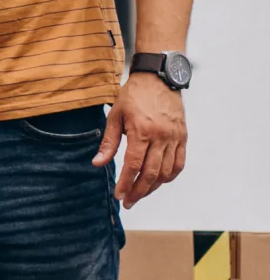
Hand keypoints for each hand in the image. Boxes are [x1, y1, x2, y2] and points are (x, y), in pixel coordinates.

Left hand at [94, 73, 185, 206]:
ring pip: (167, 171)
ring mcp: (175, 137)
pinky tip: (159, 181)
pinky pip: (179, 163)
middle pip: (151, 173)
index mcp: (142, 131)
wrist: (158, 78)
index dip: (125, 183)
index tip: (119, 196)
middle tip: (128, 202)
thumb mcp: (115, 115)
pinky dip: (170, 176)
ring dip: (153, 187)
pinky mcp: (183, 136)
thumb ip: (108, 142)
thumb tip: (97, 164)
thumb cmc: (133, 95)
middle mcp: (161, 137)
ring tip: (140, 194)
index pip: (134, 166)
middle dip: (138, 191)